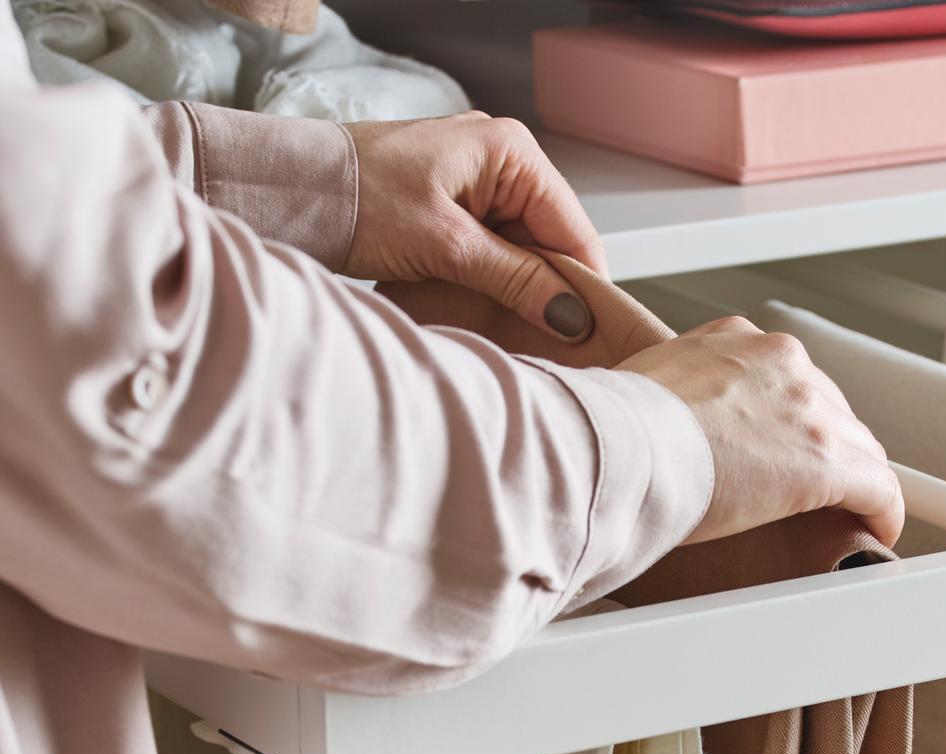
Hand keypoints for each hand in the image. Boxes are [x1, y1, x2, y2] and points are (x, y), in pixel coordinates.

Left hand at [343, 112, 604, 341]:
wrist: (293, 190)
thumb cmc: (358, 197)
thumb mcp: (446, 245)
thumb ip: (515, 279)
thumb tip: (569, 315)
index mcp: (511, 151)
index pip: (574, 228)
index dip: (583, 286)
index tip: (584, 335)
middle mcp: (503, 160)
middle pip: (553, 241)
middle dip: (552, 290)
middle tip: (551, 342)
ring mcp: (480, 182)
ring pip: (526, 250)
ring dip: (523, 290)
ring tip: (520, 332)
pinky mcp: (458, 206)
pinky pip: (497, 250)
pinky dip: (497, 281)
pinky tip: (491, 310)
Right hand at [620, 318, 903, 547]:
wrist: (622, 447)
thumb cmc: (617, 430)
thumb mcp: (646, 387)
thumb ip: (673, 396)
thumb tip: (662, 426)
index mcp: (738, 341)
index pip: (788, 379)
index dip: (794, 420)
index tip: (788, 446)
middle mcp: (782, 363)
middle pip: (830, 410)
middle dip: (826, 448)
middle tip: (815, 489)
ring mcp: (809, 410)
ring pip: (858, 448)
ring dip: (855, 482)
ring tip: (849, 513)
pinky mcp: (827, 462)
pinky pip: (878, 488)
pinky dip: (883, 512)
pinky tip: (879, 530)